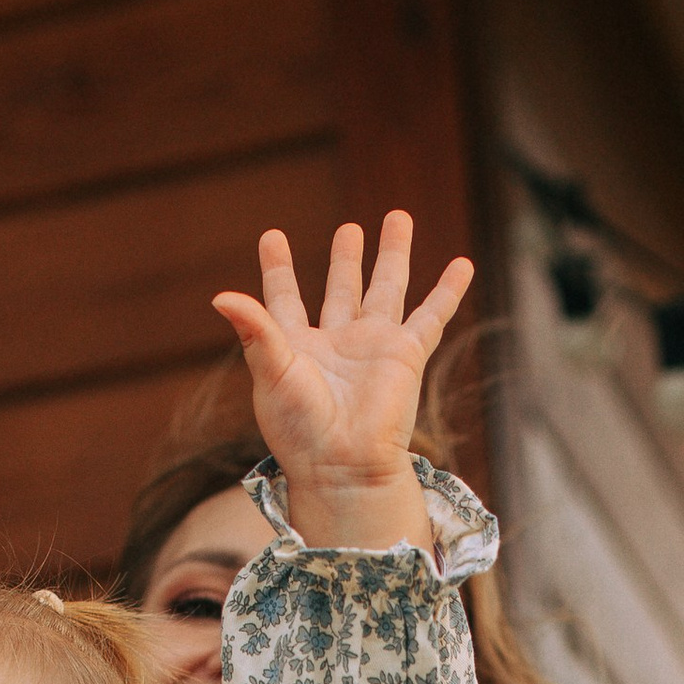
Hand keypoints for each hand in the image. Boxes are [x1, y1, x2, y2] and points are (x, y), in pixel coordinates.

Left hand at [212, 214, 472, 551]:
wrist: (344, 465)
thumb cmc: (301, 428)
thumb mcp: (272, 373)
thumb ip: (253, 330)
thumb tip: (221, 296)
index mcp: (296, 346)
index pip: (284, 298)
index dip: (278, 268)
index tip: (272, 237)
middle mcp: (336, 343)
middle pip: (342, 287)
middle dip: (346, 258)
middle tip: (350, 228)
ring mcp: (373, 346)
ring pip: (387, 289)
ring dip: (393, 255)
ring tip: (398, 218)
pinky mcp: (406, 355)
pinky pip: (432, 315)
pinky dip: (448, 291)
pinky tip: (463, 264)